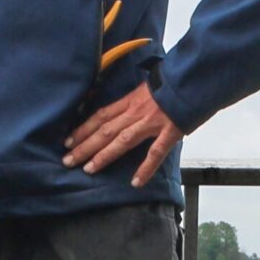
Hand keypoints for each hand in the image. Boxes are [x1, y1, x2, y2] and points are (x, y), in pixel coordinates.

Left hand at [62, 81, 182, 187]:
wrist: (191, 77)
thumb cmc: (170, 83)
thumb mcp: (145, 88)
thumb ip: (133, 101)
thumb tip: (120, 112)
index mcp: (129, 101)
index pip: (100, 116)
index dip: (83, 129)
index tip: (68, 141)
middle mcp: (135, 112)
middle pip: (105, 130)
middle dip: (85, 146)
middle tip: (68, 160)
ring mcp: (152, 122)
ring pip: (123, 140)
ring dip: (104, 155)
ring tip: (89, 169)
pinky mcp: (170, 131)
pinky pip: (156, 152)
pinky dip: (146, 168)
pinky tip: (136, 182)